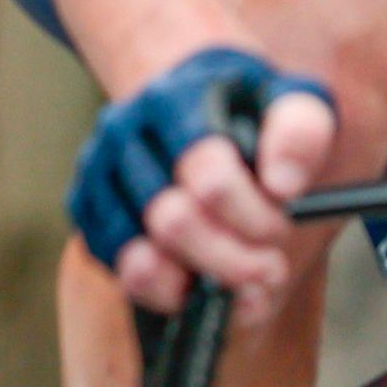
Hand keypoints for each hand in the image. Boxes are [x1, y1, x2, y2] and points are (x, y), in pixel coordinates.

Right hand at [71, 48, 339, 322]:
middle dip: (233, 261)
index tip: (283, 223)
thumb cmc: (247, 109)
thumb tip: (283, 185)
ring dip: (199, 282)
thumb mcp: (291, 101)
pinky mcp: (87, 206)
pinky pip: (117, 269)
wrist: (191, 96)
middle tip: (271, 270)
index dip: (254, 217)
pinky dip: (163, 290)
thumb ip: (299, 133)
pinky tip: (198, 282)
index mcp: (175, 98)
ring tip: (240, 286)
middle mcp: (124, 130)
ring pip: (139, 257)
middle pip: (172, 223)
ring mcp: (98, 170)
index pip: (209, 177)